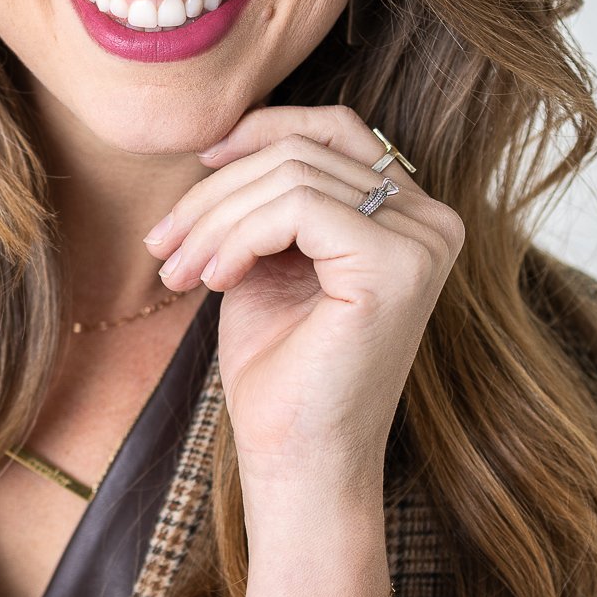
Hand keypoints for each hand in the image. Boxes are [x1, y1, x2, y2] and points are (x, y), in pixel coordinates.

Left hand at [142, 104, 464, 495]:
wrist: (298, 465)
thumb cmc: (281, 373)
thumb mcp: (271, 262)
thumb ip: (271, 199)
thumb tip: (228, 136)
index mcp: (412, 217)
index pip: (334, 131)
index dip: (260, 132)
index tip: (197, 166)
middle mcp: (433, 223)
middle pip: (304, 151)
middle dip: (216, 192)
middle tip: (163, 248)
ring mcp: (422, 243)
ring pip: (290, 177)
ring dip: (214, 220)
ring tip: (178, 271)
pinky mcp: (396, 267)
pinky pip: (296, 208)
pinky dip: (237, 237)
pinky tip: (214, 280)